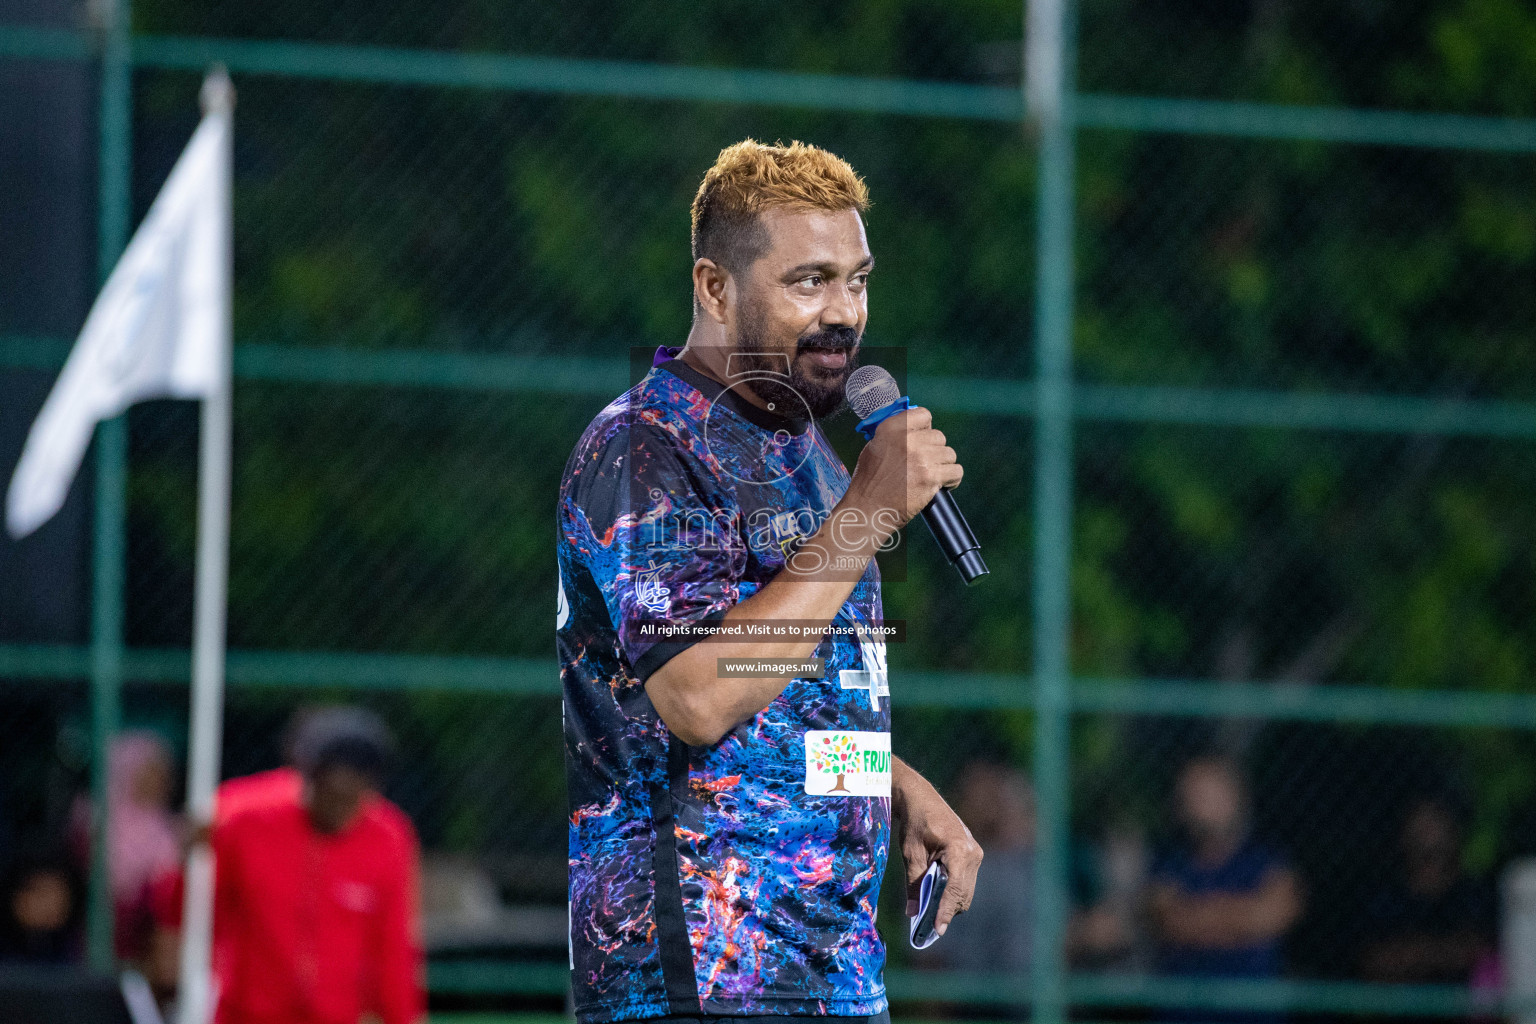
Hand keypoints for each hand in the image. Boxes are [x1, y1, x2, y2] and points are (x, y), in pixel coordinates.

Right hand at [846, 407, 962, 544]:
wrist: (869, 508)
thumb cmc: (869, 481)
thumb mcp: (874, 447)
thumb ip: (895, 434)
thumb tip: (915, 428)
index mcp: (892, 428)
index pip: (924, 415)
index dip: (925, 428)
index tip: (923, 438)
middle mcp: (908, 440)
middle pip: (939, 436)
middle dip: (934, 449)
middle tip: (924, 463)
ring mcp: (921, 458)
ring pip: (949, 454)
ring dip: (943, 465)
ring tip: (932, 475)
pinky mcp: (931, 477)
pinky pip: (956, 471)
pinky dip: (952, 479)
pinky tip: (943, 483)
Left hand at [893, 759, 981, 935]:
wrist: (921, 798)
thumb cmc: (915, 822)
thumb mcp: (910, 854)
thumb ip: (913, 883)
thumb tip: (912, 912)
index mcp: (959, 850)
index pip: (955, 889)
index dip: (946, 911)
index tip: (938, 929)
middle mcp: (973, 853)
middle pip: (963, 894)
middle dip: (947, 910)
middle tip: (928, 925)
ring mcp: (976, 854)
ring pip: (966, 890)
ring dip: (950, 902)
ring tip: (930, 911)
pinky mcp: (973, 855)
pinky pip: (965, 881)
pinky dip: (953, 891)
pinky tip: (937, 894)